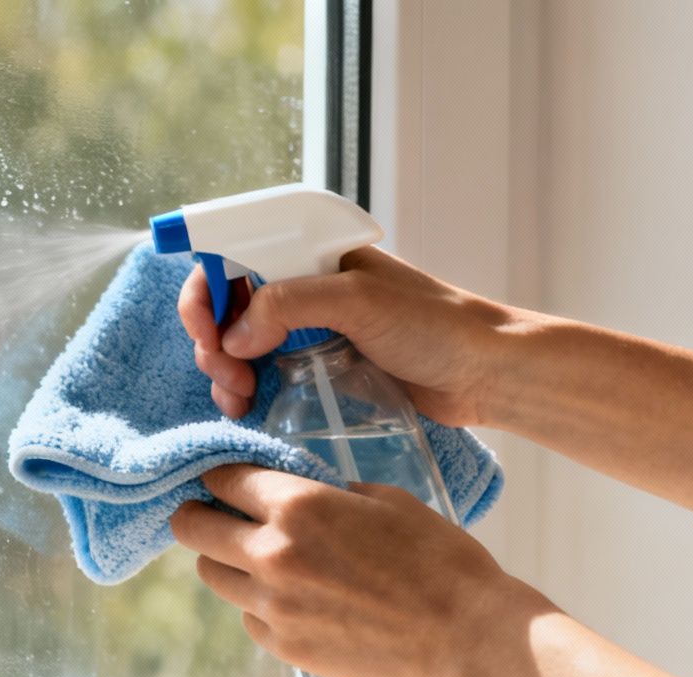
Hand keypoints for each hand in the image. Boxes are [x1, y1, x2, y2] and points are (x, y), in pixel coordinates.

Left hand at [170, 464, 532, 676]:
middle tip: (214, 516)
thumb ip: (333, 494)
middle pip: (193, 531)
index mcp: (298, 508)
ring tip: (256, 560)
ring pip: (214, 577)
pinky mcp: (286, 648)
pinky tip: (293, 600)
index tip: (224, 479)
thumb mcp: (388, 501)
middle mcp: (272, 556)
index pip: (223, 480)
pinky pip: (250, 619)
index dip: (220, 476)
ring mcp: (274, 608)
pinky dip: (259, 606)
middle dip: (198, 516)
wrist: (466, 638)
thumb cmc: (440, 561)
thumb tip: (306, 494)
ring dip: (226, 562)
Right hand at [176, 246, 521, 425]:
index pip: (233, 254)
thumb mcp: (358, 300)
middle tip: (229, 374)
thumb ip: (290, 305)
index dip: (207, 289)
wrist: (485, 372)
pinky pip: (264, 373)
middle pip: (228, 302)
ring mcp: (311, 327)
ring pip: (240, 342)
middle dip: (213, 338)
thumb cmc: (435, 325)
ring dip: (224, 369)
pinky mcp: (320, 367)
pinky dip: (245, 389)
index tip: (208, 331)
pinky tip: (247, 408)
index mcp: (311, 251)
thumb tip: (234, 336)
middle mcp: (305, 284)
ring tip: (237, 398)